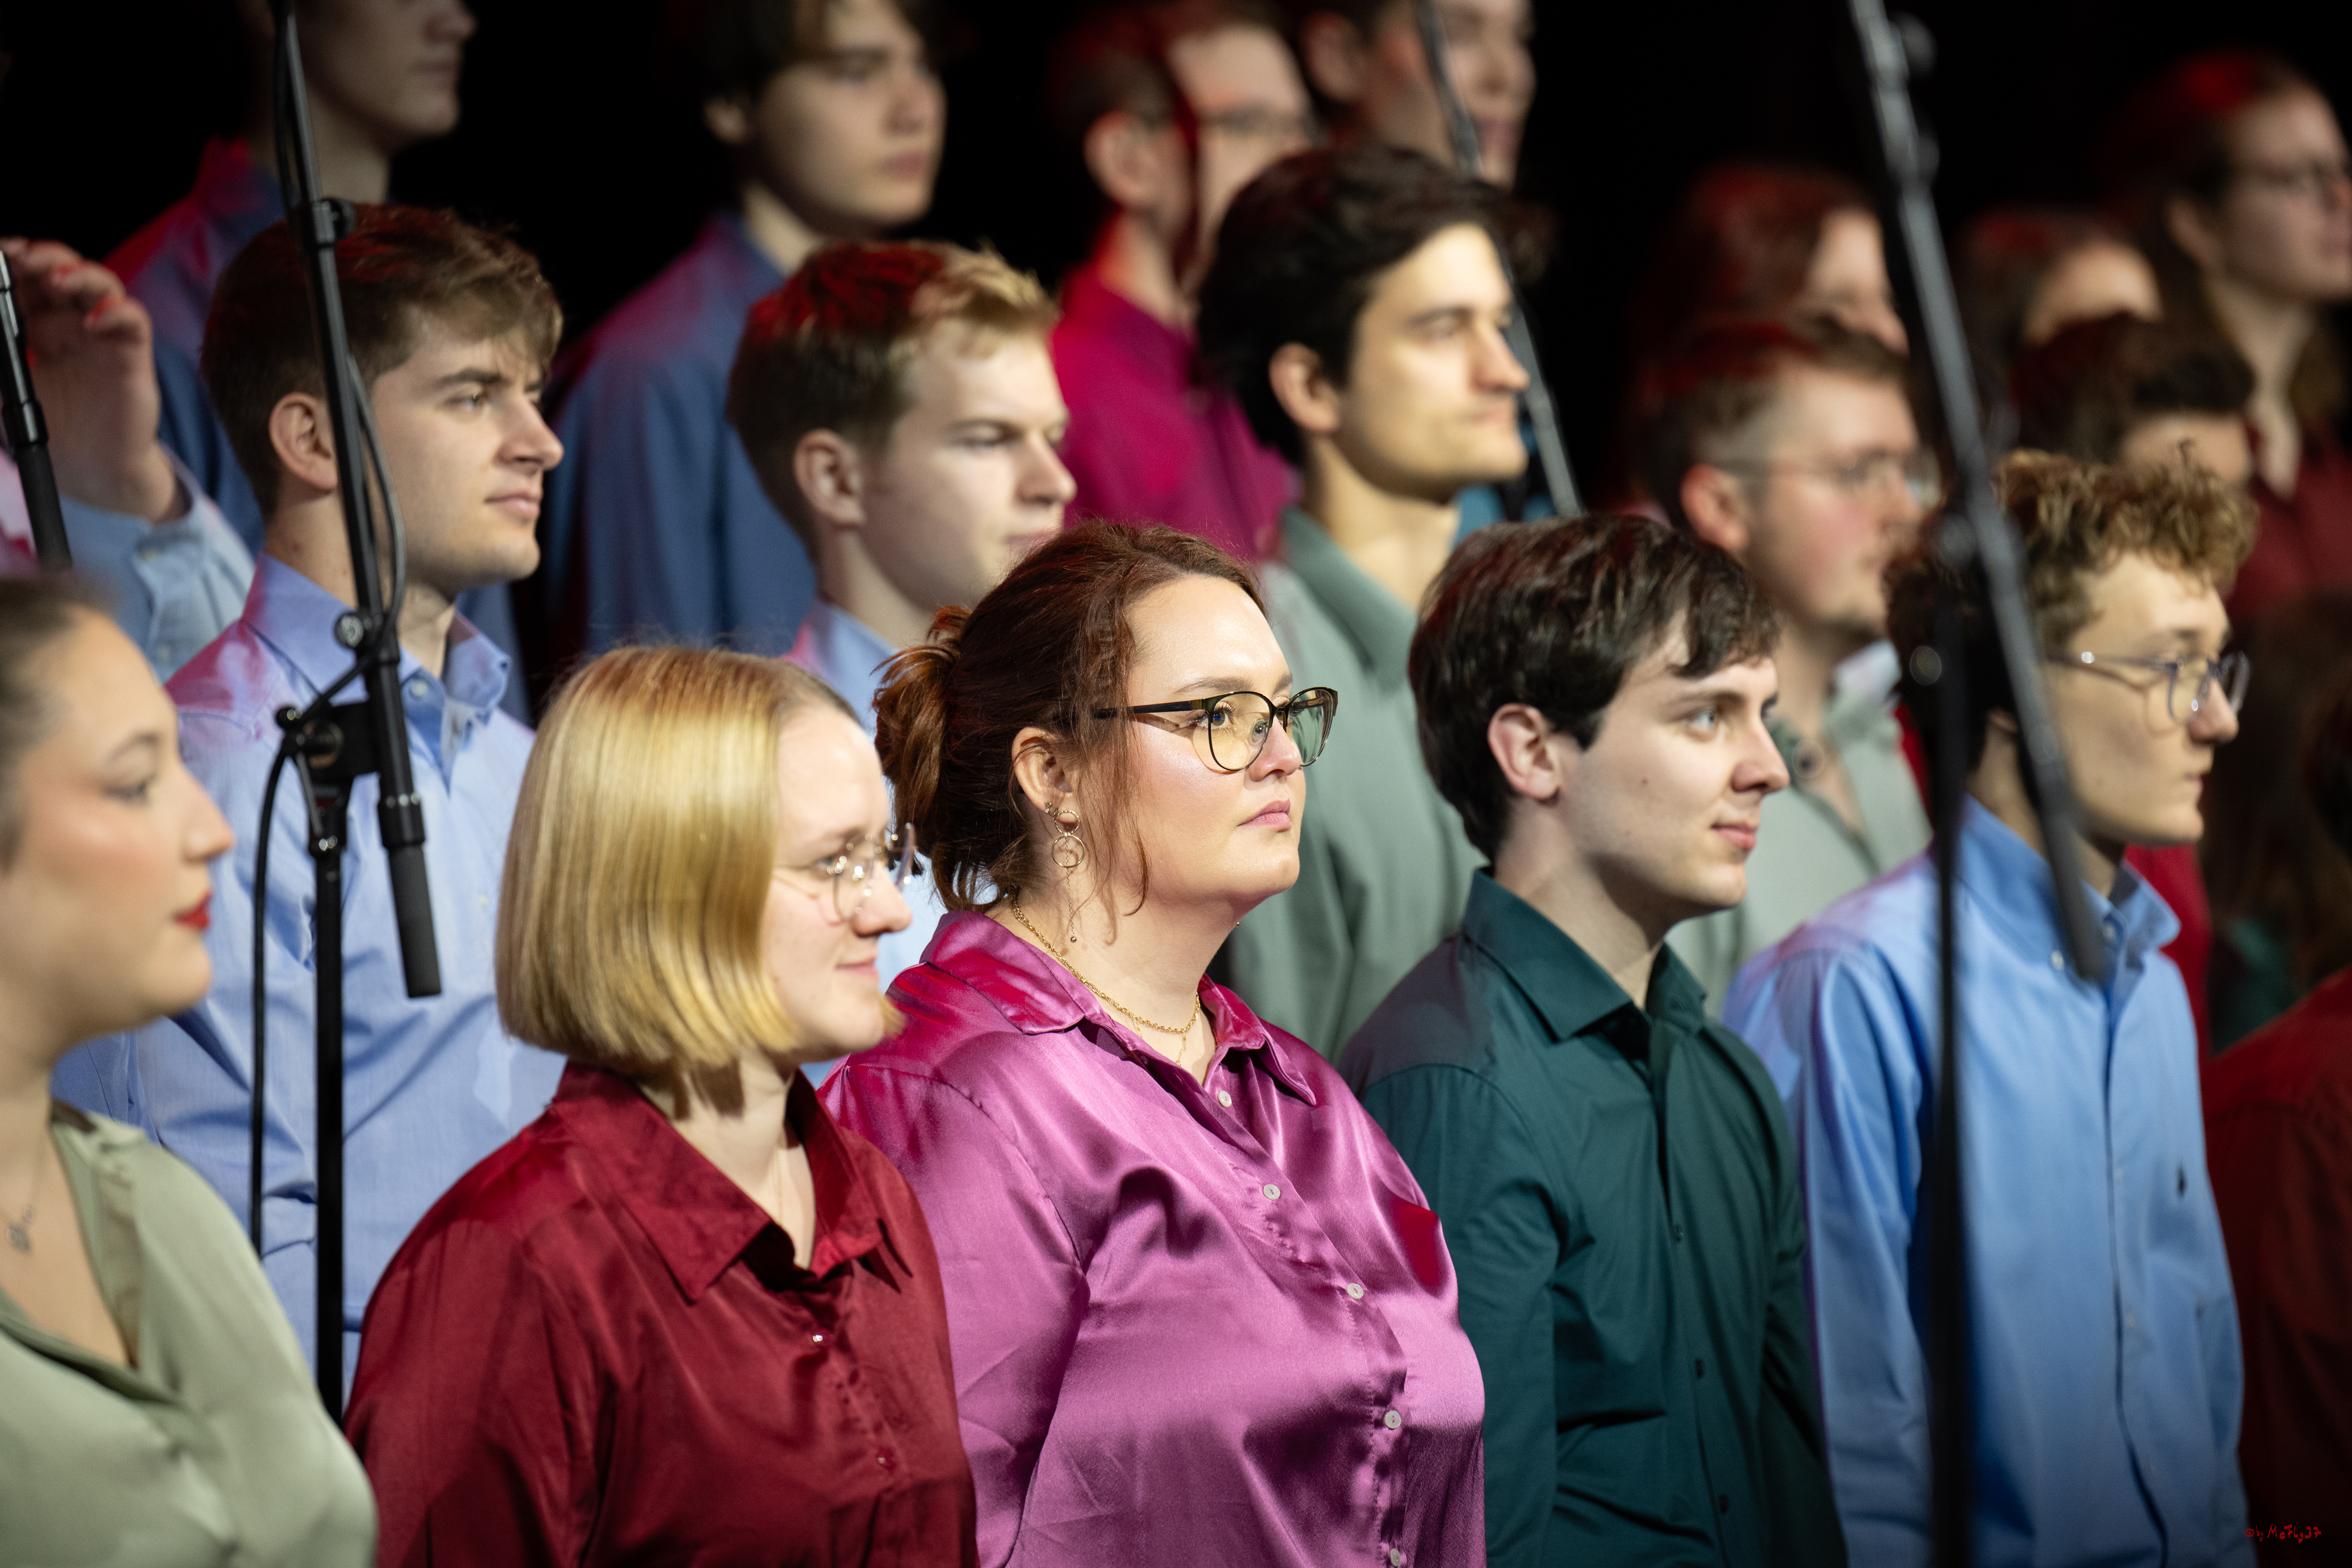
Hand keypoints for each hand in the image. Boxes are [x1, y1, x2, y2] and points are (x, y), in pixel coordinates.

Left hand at [1, 238, 183, 522]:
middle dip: (44, 257)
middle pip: (64, 271)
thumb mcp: (7, 388)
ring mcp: (104, 336)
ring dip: (80, 273)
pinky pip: (133, 319)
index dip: (14, 261)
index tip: (1, 253)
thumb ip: (0, 355)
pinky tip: (94, 323)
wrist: (89, 471)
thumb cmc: (50, 429)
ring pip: (102, 284)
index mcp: (38, 326)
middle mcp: (72, 324)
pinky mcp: (133, 355)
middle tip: (23, 258)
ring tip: (57, 279)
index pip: (27, 280)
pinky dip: (117, 312)